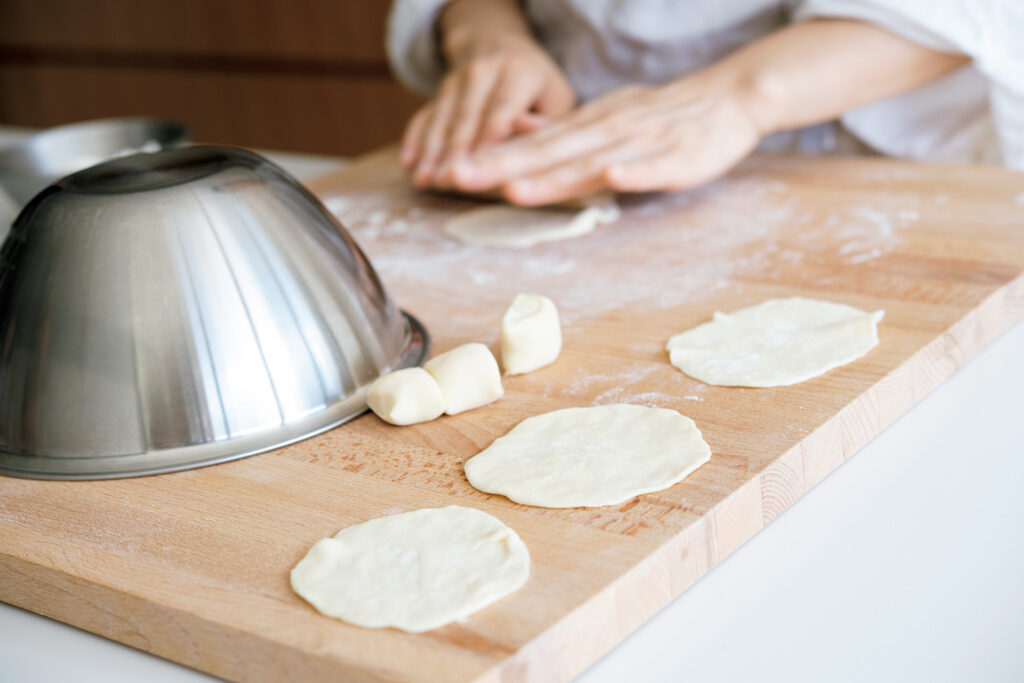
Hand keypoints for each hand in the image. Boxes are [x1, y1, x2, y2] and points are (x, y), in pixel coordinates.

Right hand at [401, 33, 573, 188]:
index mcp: (519, 72)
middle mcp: (483, 71)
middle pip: (467, 117)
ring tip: (423, 181)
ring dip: (431, 152)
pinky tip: (407, 163)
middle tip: (446, 182)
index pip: (501, 109)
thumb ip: (547, 123)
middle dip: (455, 152)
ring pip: (442, 119)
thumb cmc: (537, 87)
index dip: (488, 138)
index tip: (479, 166)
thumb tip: (533, 143)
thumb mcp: (556, 98)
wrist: (499, 44)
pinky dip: (414, 140)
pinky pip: (424, 116)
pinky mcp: (439, 92)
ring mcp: (456, 80)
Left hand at [447, 74, 764, 204]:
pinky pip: (653, 167)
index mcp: (588, 125)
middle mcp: (606, 131)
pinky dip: (632, 172)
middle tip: (458, 178)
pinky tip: (611, 179)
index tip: (450, 169)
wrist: (728, 98)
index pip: (532, 145)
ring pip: (591, 162)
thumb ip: (562, 131)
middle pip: (549, 153)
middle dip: (502, 167)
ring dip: (553, 177)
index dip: (491, 158)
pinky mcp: (677, 157)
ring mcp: (641, 143)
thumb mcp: (605, 116)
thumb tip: (514, 132)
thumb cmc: (661, 115)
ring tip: (514, 190)